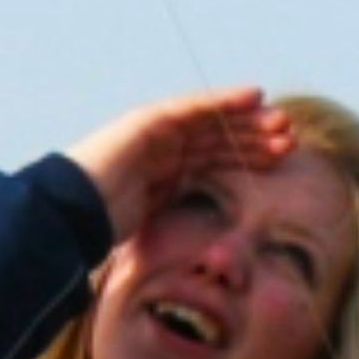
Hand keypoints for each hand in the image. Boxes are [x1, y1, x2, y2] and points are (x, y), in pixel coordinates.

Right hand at [62, 86, 295, 244]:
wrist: (69, 217)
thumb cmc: (100, 234)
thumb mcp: (152, 233)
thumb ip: (175, 229)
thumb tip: (202, 261)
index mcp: (162, 176)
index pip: (212, 161)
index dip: (245, 157)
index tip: (279, 160)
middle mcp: (160, 151)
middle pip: (216, 140)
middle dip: (252, 138)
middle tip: (290, 140)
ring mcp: (153, 134)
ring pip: (211, 122)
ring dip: (247, 120)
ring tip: (282, 123)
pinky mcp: (148, 122)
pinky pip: (193, 108)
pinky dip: (224, 101)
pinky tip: (254, 97)